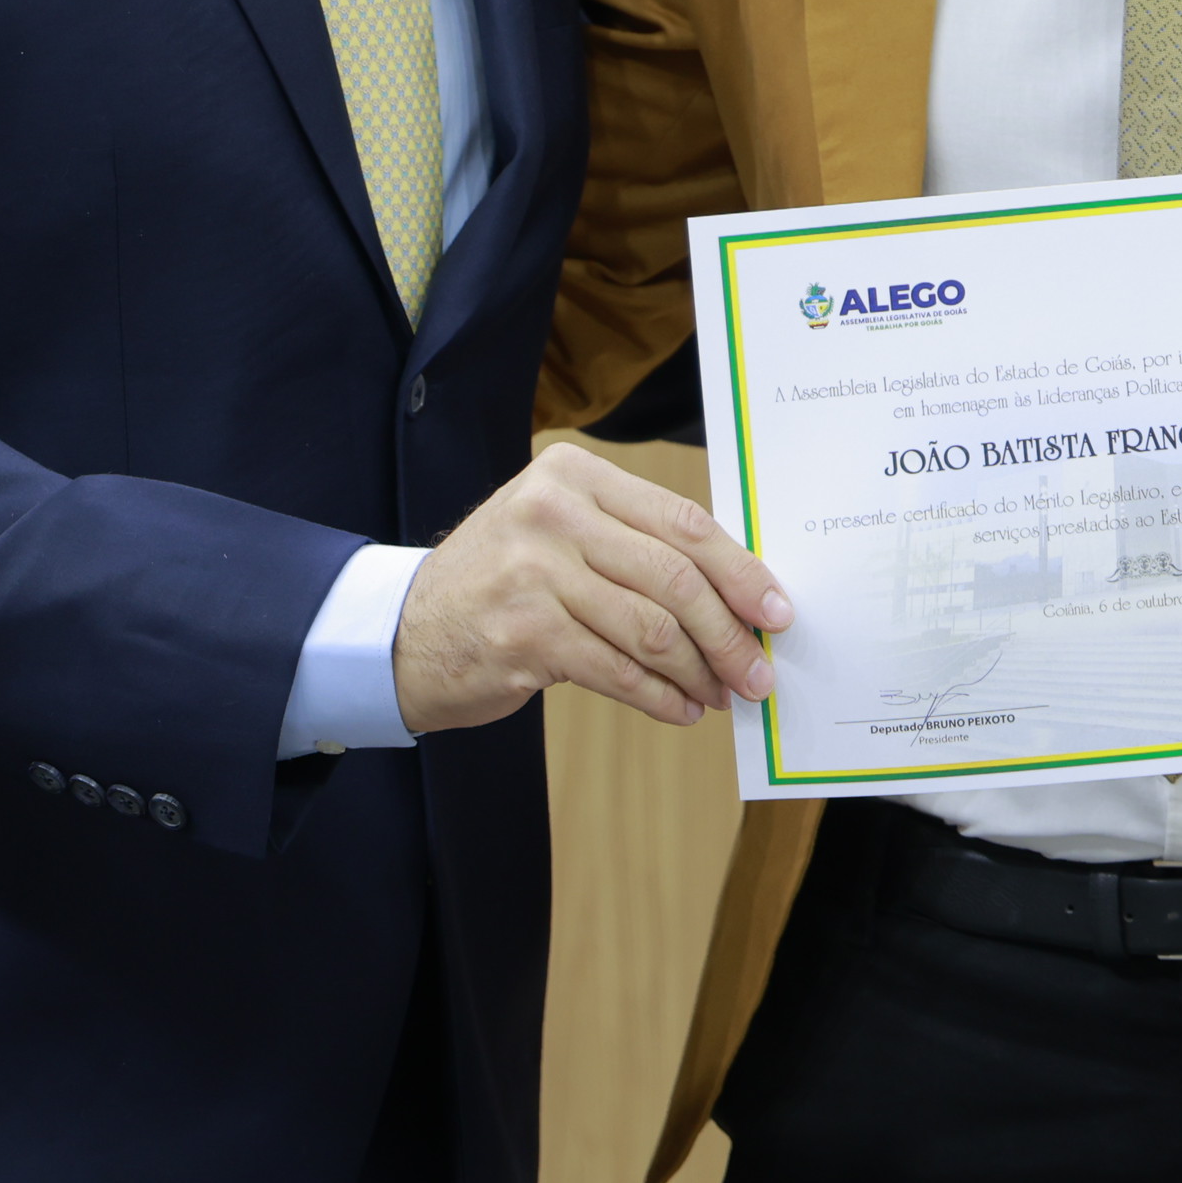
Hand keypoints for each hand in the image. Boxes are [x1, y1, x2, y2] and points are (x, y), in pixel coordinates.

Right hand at [393, 444, 791, 732]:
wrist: (405, 630)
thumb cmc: (504, 580)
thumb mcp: (562, 531)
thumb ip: (636, 542)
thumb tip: (738, 591)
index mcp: (574, 475)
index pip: (682, 521)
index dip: (740, 570)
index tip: (776, 610)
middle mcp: (553, 514)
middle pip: (675, 577)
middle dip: (729, 631)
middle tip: (758, 670)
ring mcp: (533, 575)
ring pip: (652, 628)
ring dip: (699, 670)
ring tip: (721, 693)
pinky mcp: (523, 635)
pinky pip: (617, 670)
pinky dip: (659, 695)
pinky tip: (679, 708)